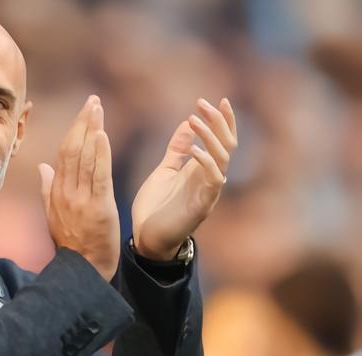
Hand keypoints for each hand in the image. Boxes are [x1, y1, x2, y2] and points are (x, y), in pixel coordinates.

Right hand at [39, 95, 119, 280]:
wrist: (83, 270)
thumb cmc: (72, 244)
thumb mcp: (53, 216)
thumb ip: (48, 189)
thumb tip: (43, 166)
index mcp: (57, 192)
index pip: (63, 154)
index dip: (73, 130)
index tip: (82, 112)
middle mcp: (66, 192)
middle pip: (72, 150)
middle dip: (82, 122)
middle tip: (92, 101)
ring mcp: (81, 200)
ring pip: (84, 158)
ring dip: (91, 130)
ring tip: (97, 109)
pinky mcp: (98, 207)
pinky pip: (97, 176)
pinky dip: (99, 154)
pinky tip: (101, 135)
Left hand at [132, 98, 236, 260]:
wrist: (146, 238)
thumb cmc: (155, 207)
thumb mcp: (165, 170)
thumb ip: (177, 149)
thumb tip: (187, 123)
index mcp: (202, 170)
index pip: (221, 140)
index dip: (223, 121)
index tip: (217, 100)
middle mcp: (210, 179)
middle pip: (226, 145)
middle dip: (218, 122)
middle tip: (203, 103)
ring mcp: (208, 192)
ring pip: (222, 159)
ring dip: (210, 137)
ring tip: (194, 119)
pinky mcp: (202, 205)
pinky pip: (212, 180)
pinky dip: (205, 162)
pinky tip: (194, 149)